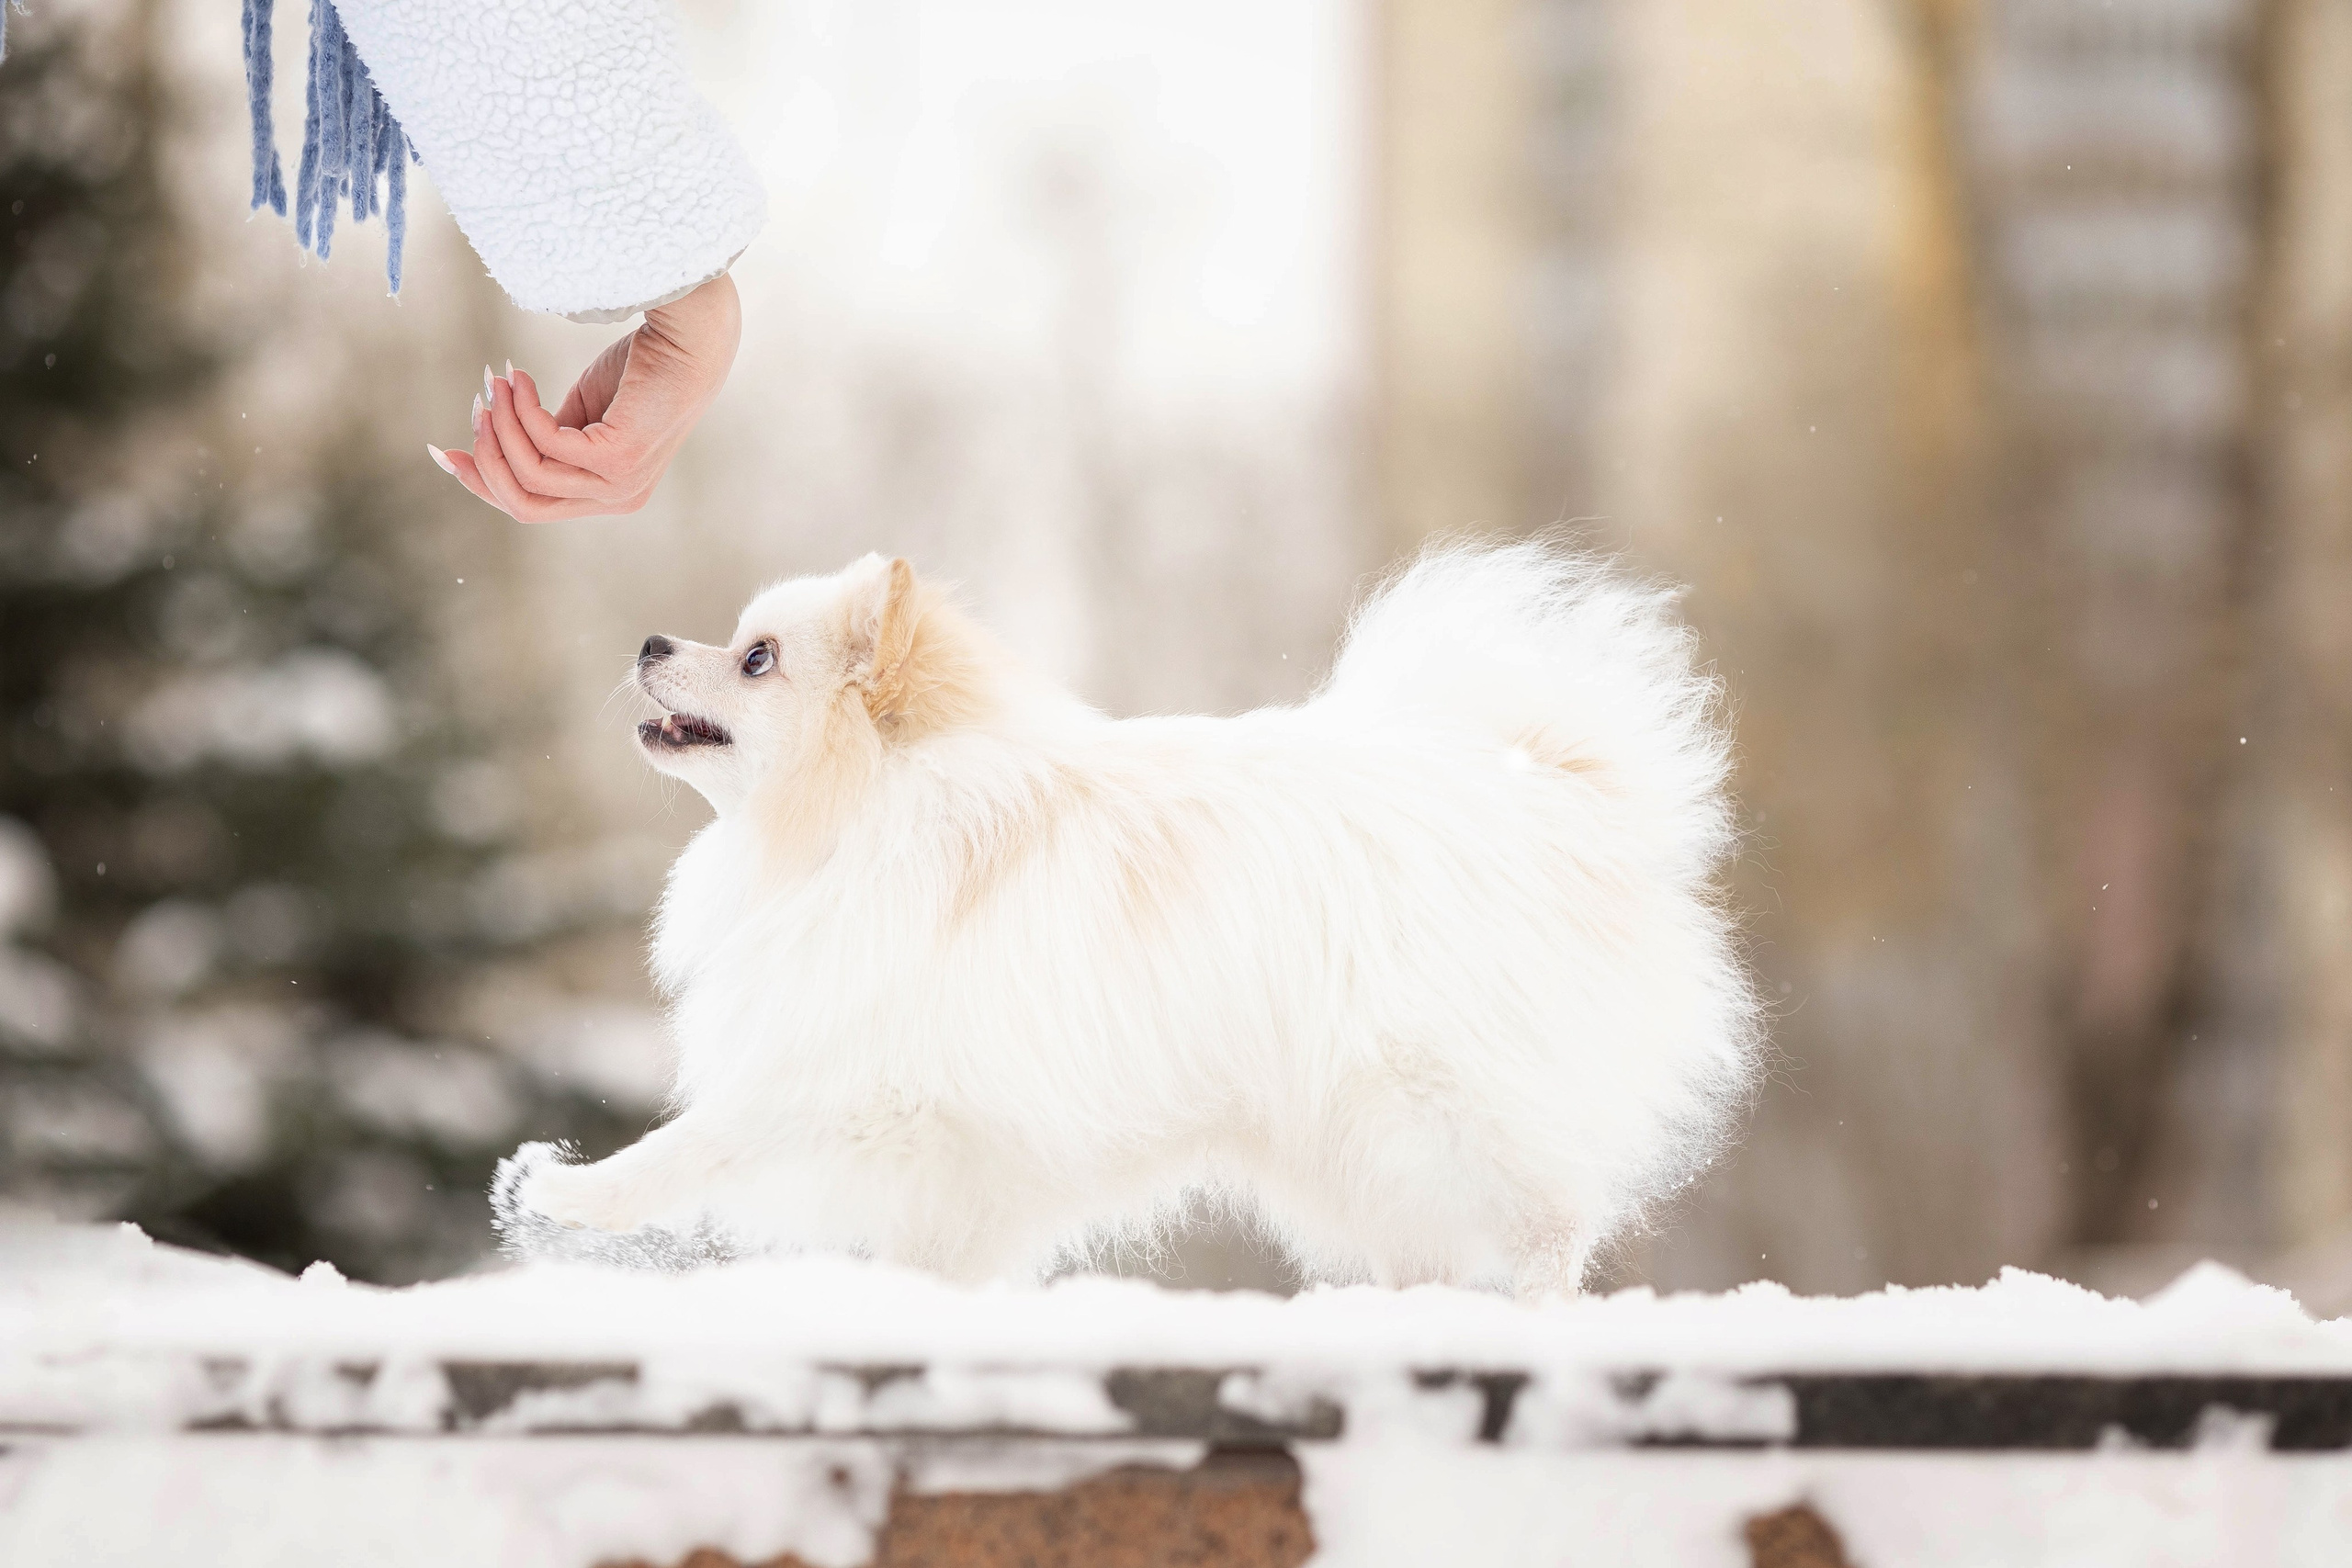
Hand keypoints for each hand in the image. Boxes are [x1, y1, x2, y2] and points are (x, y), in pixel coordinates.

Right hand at [429, 271, 742, 522]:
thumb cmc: (639, 370)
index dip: (484, 482)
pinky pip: (546, 444)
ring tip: (497, 383)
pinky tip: (521, 378)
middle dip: (485, 460)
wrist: (688, 341)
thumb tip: (496, 439)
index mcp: (609, 495)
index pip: (532, 507)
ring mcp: (621, 486)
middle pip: (524, 506)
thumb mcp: (583, 412)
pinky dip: (523, 410)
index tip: (445, 450)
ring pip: (530, 475)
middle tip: (475, 407)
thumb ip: (549, 437)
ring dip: (502, 426)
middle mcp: (618, 500)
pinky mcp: (620, 461)